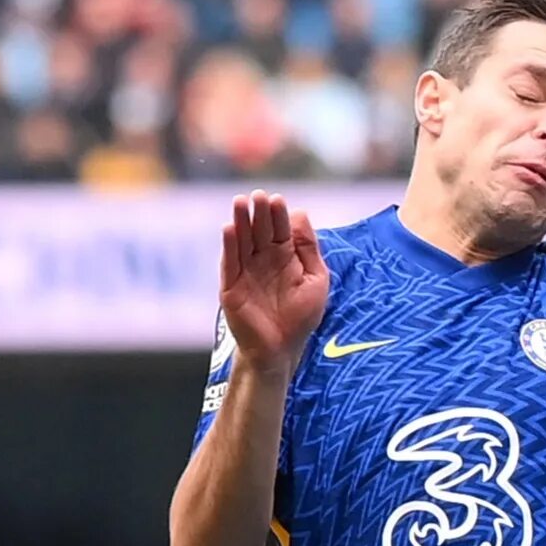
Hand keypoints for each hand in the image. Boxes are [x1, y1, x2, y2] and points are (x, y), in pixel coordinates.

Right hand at [219, 189, 327, 369]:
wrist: (280, 350)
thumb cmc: (301, 317)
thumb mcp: (316, 280)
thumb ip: (309, 249)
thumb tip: (301, 213)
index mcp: (284, 256)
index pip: (280, 228)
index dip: (279, 214)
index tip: (277, 200)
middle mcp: (263, 259)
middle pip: (260, 230)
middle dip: (259, 213)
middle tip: (258, 195)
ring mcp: (245, 271)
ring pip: (242, 241)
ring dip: (240, 221)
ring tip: (240, 202)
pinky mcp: (231, 286)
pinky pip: (230, 263)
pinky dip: (229, 246)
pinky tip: (229, 229)